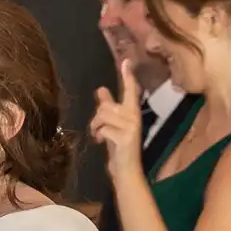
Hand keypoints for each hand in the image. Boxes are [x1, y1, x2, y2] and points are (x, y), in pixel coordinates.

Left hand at [89, 58, 143, 178]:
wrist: (125, 170)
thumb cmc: (119, 146)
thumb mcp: (111, 124)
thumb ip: (108, 106)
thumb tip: (100, 89)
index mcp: (132, 112)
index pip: (131, 90)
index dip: (127, 76)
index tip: (126, 61)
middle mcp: (134, 117)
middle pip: (106, 106)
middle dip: (96, 118)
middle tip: (97, 129)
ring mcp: (131, 127)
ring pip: (103, 116)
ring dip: (95, 127)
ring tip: (98, 135)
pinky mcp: (125, 138)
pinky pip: (104, 128)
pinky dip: (98, 135)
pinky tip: (101, 142)